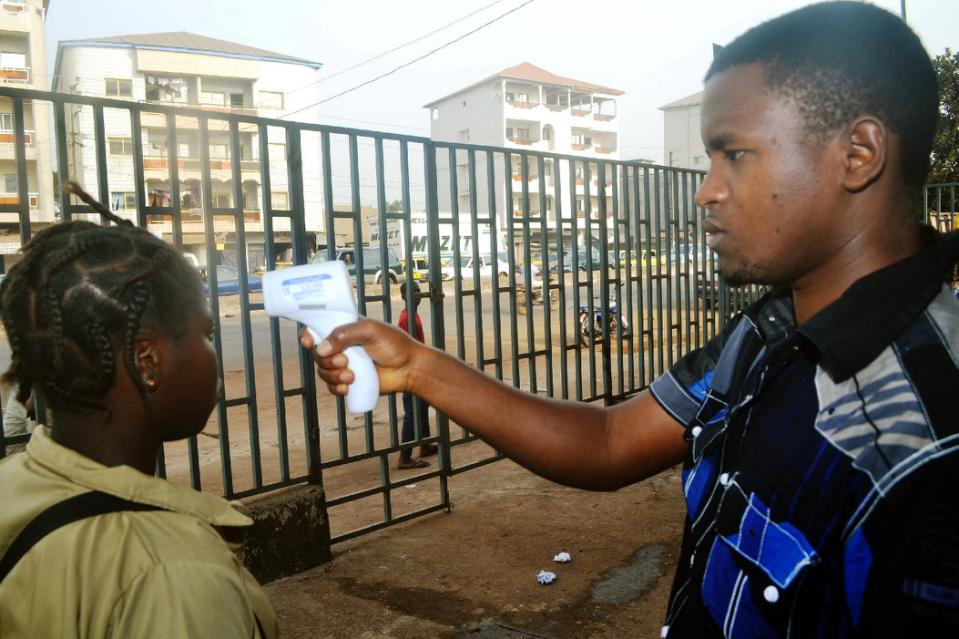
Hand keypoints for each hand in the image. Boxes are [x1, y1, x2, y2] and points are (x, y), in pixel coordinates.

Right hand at [300, 318, 423, 397]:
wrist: (410, 368)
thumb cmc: (395, 344)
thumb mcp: (371, 330)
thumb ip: (345, 334)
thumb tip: (321, 348)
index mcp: (344, 329)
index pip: (317, 329)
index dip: (308, 335)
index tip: (309, 342)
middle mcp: (341, 346)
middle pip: (317, 354)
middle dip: (327, 361)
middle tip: (345, 361)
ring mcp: (344, 365)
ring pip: (323, 372)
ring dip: (333, 376)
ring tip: (352, 376)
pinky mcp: (349, 382)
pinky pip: (332, 387)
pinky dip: (336, 388)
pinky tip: (348, 387)